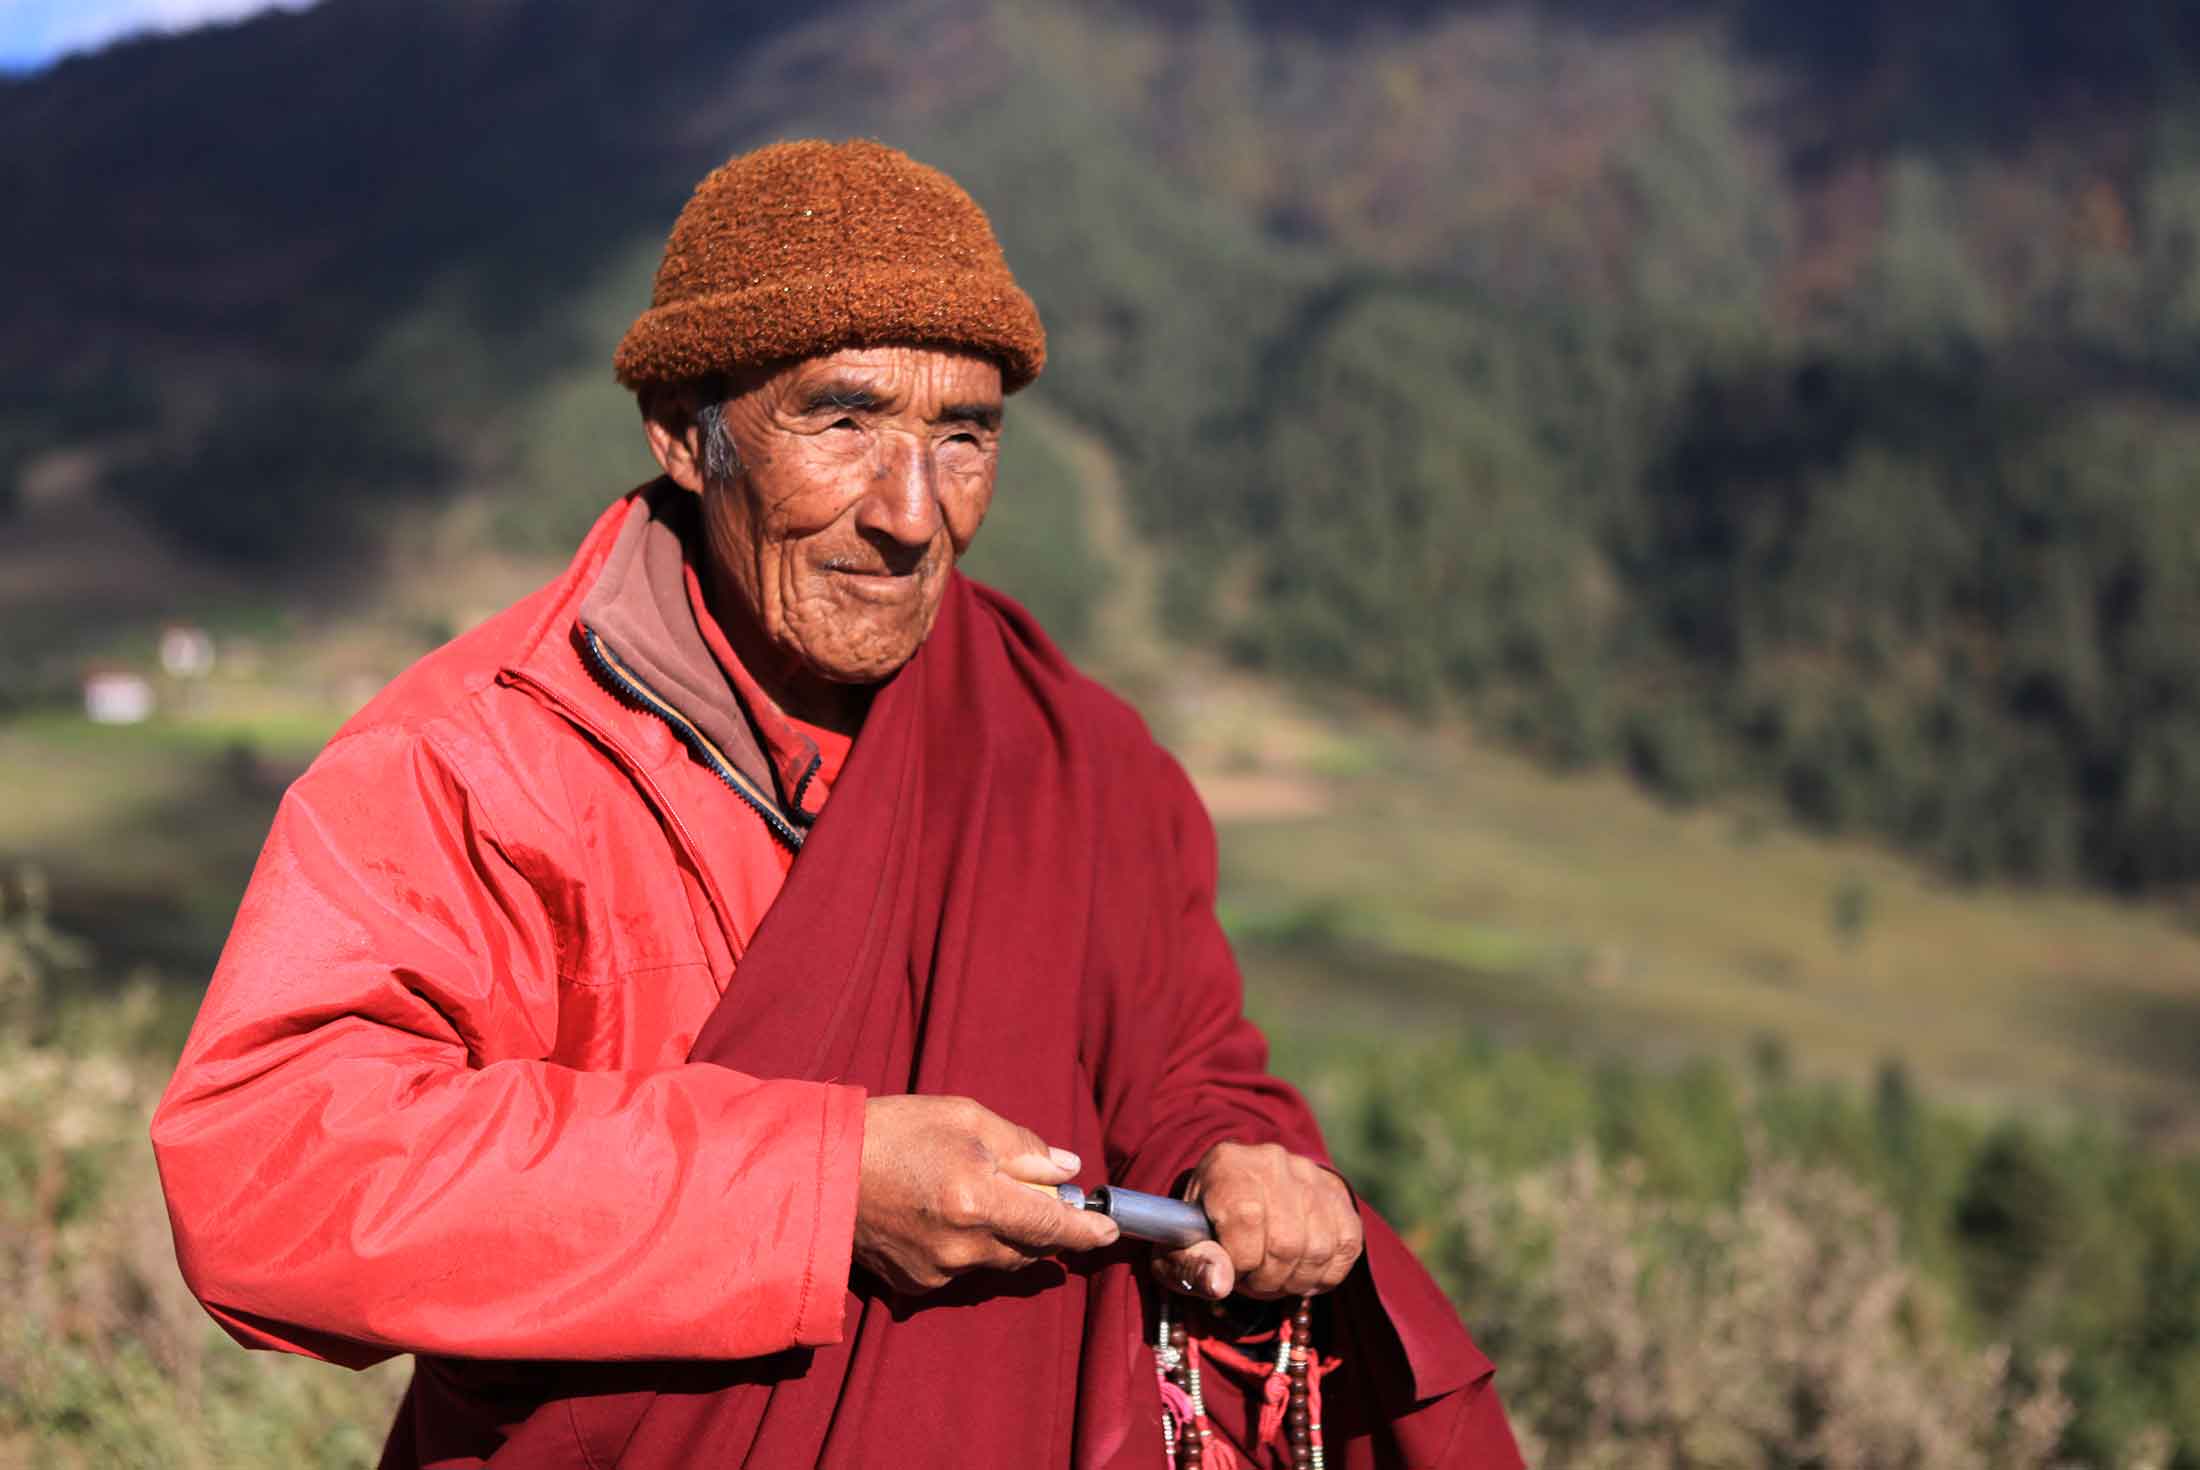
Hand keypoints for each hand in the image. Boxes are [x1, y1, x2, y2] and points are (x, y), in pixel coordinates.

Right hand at [855, 1094, 1119, 1294]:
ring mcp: (938, 1271)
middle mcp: (963, 1246)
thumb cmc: (893, 1132)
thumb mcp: (964, 1118)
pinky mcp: (915, 1285)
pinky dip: (968, 1246)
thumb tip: (1065, 1168)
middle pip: (1029, 1248)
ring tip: (976, 1196)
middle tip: (1031, 1191)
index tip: (1108, 1231)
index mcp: (979, 1201)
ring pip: (997, 1260)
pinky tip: (943, 1215)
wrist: (819, 1169)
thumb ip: (1022, 1145)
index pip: (1052, 1226)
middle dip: (1039, 1224)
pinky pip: (961, 1269)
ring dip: (1004, 1235)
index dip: (1085, 1231)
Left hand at [1154, 1141, 1361, 1301]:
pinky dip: (1324, 1274)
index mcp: (1226, 1165)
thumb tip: (1221, 1283)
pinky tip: (1300, 1271)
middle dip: (1268, 1279)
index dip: (1239, 1261)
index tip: (1231, 1270)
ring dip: (1295, 1280)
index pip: (1245, 1219)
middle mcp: (1272, 1160)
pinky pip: (1346, 1247)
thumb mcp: (1178, 1248)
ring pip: (1319, 1248)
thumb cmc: (1204, 1228)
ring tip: (1273, 1276)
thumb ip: (1191, 1265)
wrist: (1240, 1194)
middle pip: (1286, 1241)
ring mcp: (1310, 1174)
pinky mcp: (1338, 1194)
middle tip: (1252, 1281)